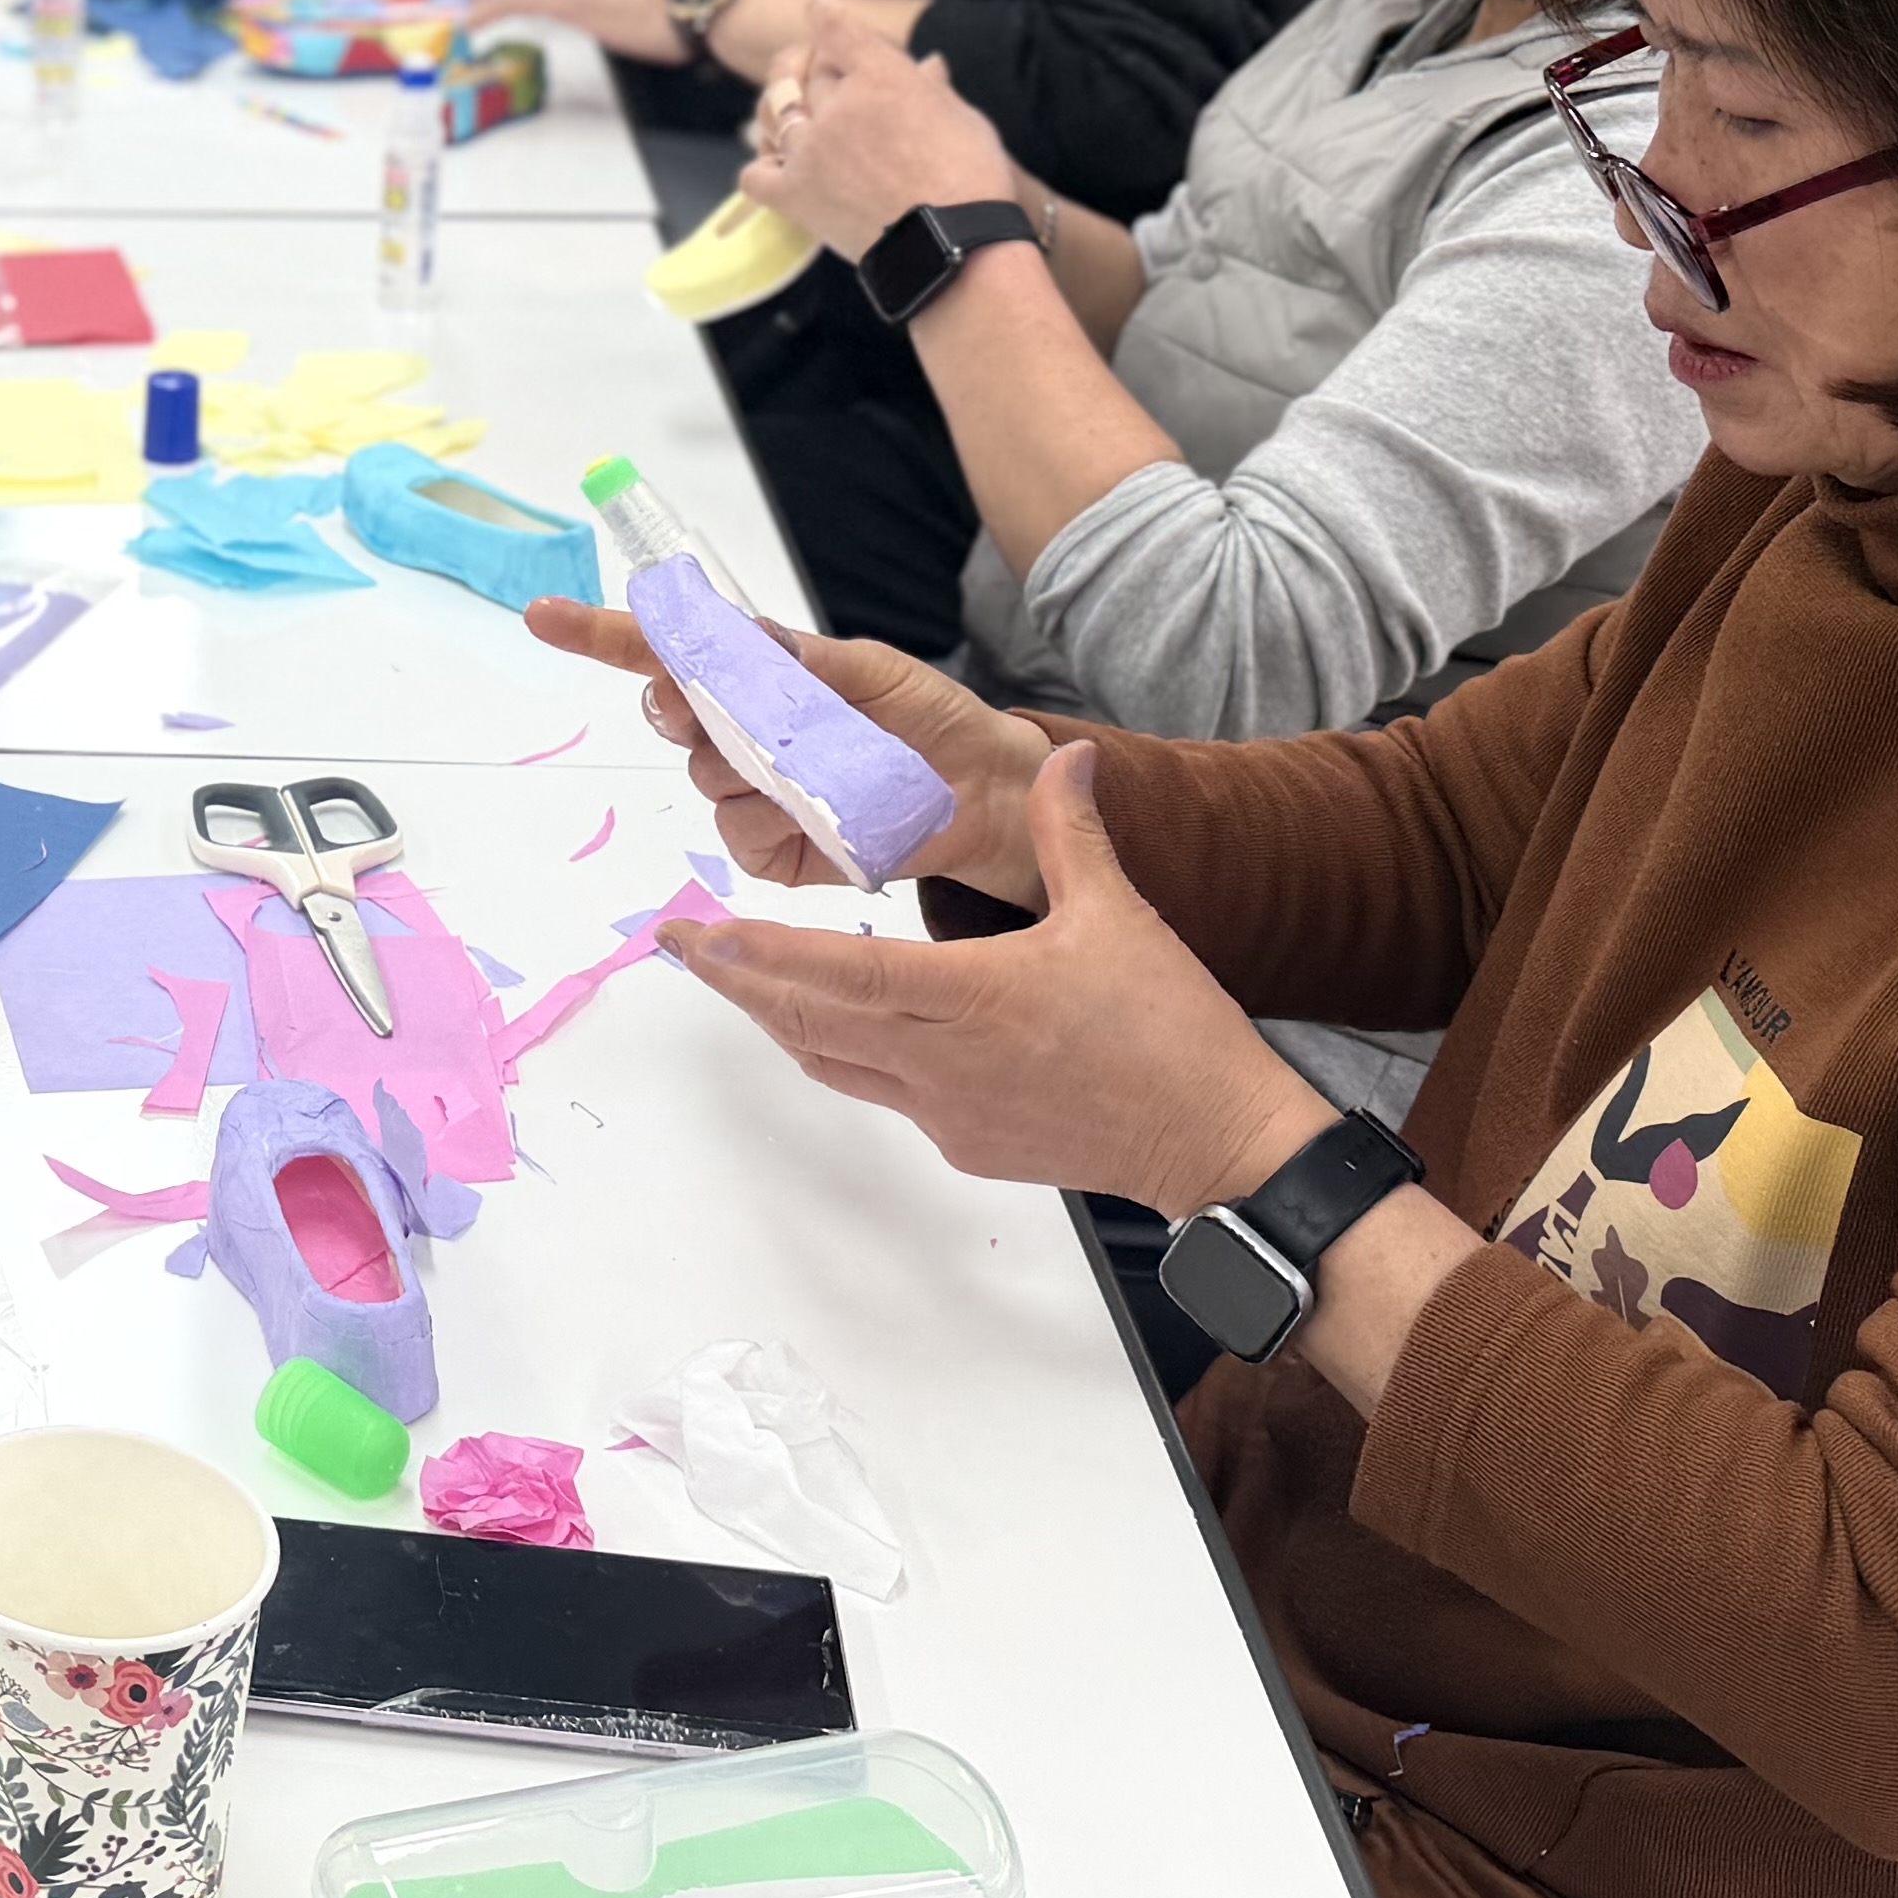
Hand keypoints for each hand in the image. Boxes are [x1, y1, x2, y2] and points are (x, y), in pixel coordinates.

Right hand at [522, 594, 1055, 904]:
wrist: (981, 796)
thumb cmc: (928, 719)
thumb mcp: (871, 670)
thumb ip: (799, 660)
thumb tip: (741, 637)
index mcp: (756, 681)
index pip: (664, 657)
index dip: (602, 637)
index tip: (546, 619)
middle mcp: (742, 738)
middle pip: (676, 724)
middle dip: (701, 714)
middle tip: (754, 715)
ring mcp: (752, 798)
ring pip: (709, 784)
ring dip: (758, 774)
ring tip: (830, 771)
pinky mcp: (771, 853)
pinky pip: (741, 840)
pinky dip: (778, 828)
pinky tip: (825, 818)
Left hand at [646, 748, 1334, 1221]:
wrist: (1216, 1143)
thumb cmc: (1171, 1030)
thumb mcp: (1119, 914)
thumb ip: (1072, 829)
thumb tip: (1068, 753)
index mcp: (970, 998)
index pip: (837, 974)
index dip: (758, 956)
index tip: (694, 935)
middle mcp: (939, 1064)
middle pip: (808, 1022)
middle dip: (738, 982)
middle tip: (681, 946)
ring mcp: (945, 1112)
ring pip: (833, 1063)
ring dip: (782, 1019)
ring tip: (738, 978)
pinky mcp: (963, 1144)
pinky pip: (881, 1094)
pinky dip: (846, 1053)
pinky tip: (839, 1025)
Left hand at [742, 28, 1022, 261]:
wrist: (952, 246)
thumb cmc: (972, 179)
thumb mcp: (964, 119)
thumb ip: (934, 88)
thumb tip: (930, 63)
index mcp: (880, 75)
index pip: (835, 28)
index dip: (824, 15)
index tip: (818, 8)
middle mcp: (837, 104)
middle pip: (810, 72)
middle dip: (820, 73)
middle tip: (835, 87)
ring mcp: (810, 149)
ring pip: (776, 112)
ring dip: (786, 111)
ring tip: (801, 122)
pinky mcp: (794, 195)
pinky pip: (755, 173)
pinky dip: (763, 168)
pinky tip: (778, 170)